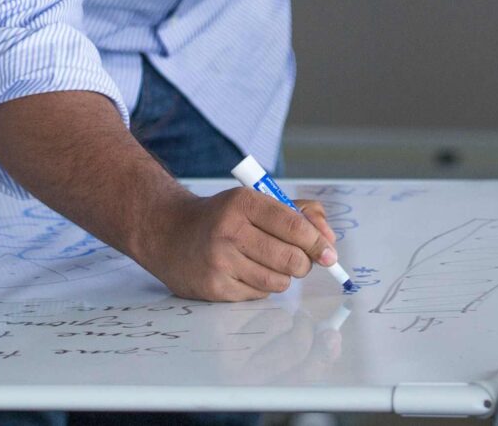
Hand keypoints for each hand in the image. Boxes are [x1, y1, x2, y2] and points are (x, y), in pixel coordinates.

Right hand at [131, 187, 338, 301]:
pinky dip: (261, 286)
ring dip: (283, 276)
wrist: (168, 233)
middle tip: (300, 261)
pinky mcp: (215, 288)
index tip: (329, 253)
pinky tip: (247, 272)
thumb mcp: (254, 202)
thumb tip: (328, 240)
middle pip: (290, 258)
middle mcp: (229, 231)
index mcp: (242, 203)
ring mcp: (220, 262)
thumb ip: (297, 214)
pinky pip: (258, 295)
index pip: (293, 225)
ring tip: (269, 264)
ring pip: (277, 281)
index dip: (316, 241)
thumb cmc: (221, 217)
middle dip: (303, 263)